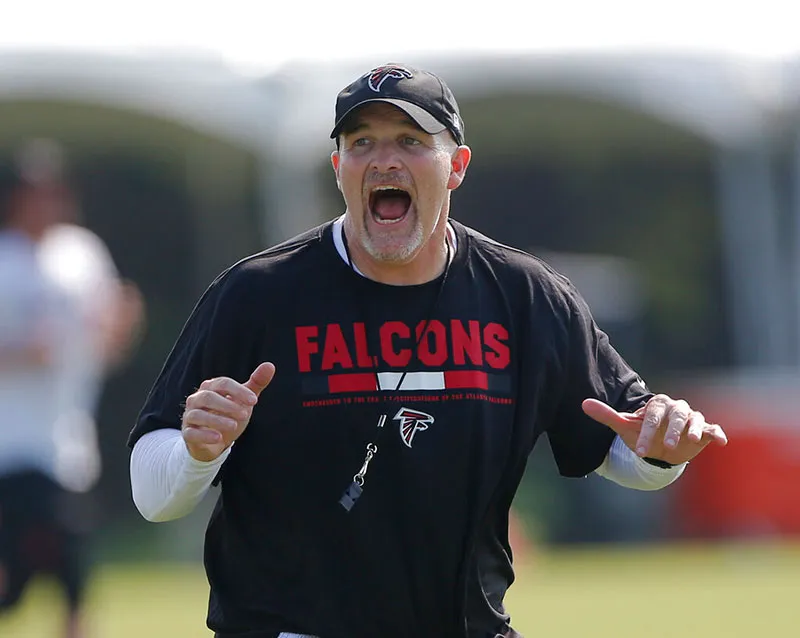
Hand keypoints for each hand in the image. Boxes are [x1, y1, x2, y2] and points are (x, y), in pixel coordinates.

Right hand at [181, 362, 275, 461]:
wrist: (215, 440)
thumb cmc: (229, 414)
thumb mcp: (244, 399)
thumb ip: (256, 383)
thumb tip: (270, 365)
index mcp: (211, 387)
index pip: (223, 384)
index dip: (239, 391)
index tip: (254, 401)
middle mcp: (197, 399)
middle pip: (208, 397)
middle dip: (227, 405)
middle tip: (245, 414)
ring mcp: (190, 416)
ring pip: (198, 414)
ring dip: (217, 420)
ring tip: (234, 426)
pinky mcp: (187, 433)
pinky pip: (191, 433)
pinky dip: (205, 435)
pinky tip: (218, 438)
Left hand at [582, 394, 727, 464]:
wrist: (661, 446)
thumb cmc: (643, 433)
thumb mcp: (624, 426)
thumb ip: (606, 415)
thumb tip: (583, 403)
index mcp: (657, 404)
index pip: (652, 417)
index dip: (647, 433)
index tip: (641, 451)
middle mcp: (676, 408)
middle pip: (676, 416)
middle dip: (671, 431)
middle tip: (666, 446)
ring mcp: (693, 419)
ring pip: (695, 420)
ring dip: (694, 429)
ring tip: (692, 440)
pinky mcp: (705, 430)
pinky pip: (714, 429)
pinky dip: (717, 433)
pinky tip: (721, 441)